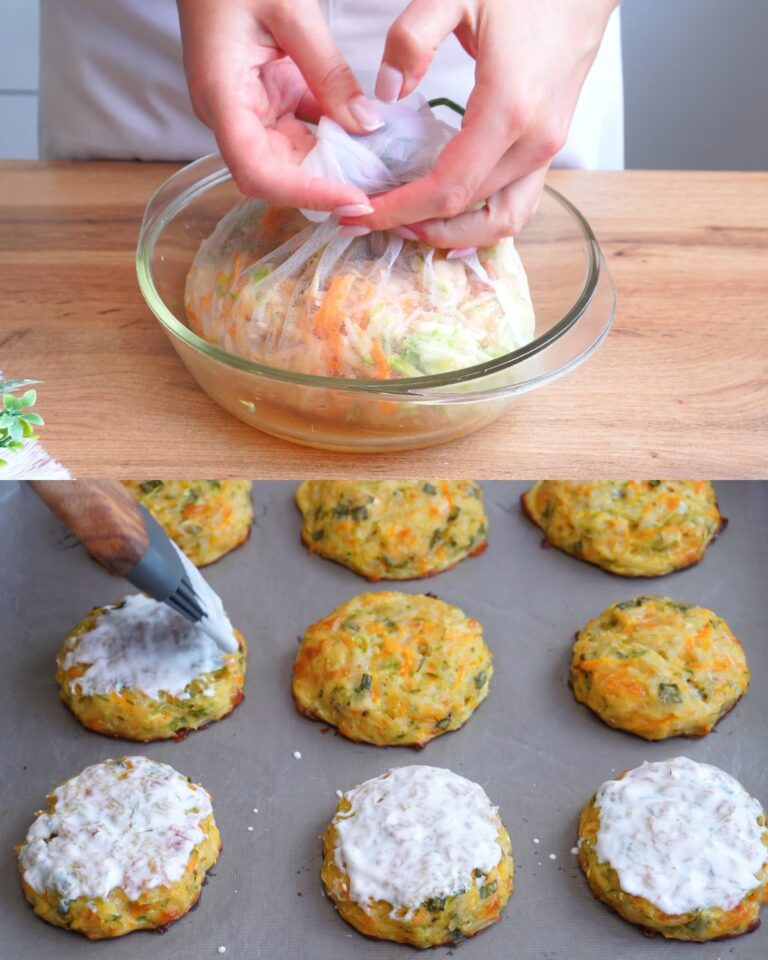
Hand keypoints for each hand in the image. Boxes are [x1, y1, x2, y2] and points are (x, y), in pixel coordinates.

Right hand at [177, 0, 383, 212]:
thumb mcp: (290, 10)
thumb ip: (329, 71)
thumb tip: (367, 125)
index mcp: (222, 98)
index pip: (259, 174)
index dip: (307, 194)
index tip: (352, 200)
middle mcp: (230, 114)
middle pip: (277, 174)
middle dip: (326, 186)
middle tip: (377, 189)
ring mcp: (248, 107)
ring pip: (293, 156)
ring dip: (333, 163)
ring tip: (377, 166)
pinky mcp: (267, 95)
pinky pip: (301, 128)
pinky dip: (332, 134)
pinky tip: (365, 134)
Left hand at [340, 0, 618, 247]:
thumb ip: (412, 39)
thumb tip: (386, 91)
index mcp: (509, 110)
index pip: (448, 189)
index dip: (401, 210)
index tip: (362, 213)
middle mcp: (534, 142)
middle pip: (470, 212)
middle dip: (417, 225)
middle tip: (372, 218)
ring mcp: (547, 149)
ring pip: (501, 221)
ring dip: (455, 233)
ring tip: (409, 224)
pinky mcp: (549, 147)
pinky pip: (515, 203)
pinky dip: (479, 218)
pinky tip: (445, 212)